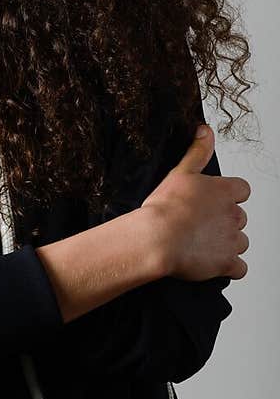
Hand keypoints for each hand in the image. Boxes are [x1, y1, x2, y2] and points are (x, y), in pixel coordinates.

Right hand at [142, 124, 249, 280]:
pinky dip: (230, 267)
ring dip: (227, 244)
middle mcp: (234, 215)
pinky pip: (239, 268)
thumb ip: (198, 151)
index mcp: (225, 192)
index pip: (242, 191)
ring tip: (202, 244)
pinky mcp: (227, 263)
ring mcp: (232, 240)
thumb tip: (205, 130)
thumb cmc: (164, 207)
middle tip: (199, 224)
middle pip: (240, 218)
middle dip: (225, 222)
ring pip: (240, 242)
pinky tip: (212, 263)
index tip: (212, 202)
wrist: (157, 238)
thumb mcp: (180, 172)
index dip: (228, 197)